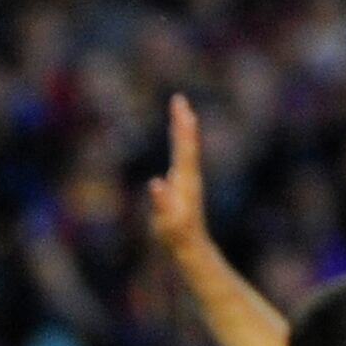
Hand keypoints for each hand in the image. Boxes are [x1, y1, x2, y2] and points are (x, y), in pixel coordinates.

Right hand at [147, 93, 209, 255]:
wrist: (191, 246)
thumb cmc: (176, 236)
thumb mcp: (167, 222)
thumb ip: (162, 202)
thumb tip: (155, 182)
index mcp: (185, 181)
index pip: (185, 149)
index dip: (181, 128)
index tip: (180, 108)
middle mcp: (189, 176)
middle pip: (187, 143)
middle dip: (182, 121)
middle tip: (179, 99)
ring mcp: (187, 179)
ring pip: (186, 148)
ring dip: (182, 128)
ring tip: (180, 112)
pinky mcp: (183, 184)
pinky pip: (182, 156)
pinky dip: (180, 142)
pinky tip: (178, 136)